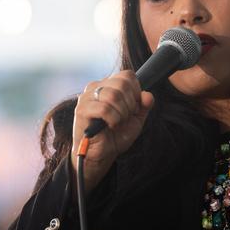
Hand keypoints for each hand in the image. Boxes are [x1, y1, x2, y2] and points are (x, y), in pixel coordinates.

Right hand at [70, 71, 154, 192]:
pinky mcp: (82, 110)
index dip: (136, 92)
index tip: (133, 108)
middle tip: (125, 117)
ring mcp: (87, 97)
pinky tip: (111, 126)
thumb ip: (144, 106)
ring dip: (122, 113)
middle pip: (122, 83)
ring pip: (113, 95)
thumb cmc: (116, 135)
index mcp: (108, 85)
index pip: (127, 75)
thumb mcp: (136, 119)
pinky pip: (104, 108)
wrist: (101, 154)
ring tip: (117, 123)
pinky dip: (113, 119)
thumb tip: (147, 95)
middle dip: (130, 104)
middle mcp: (96, 87)